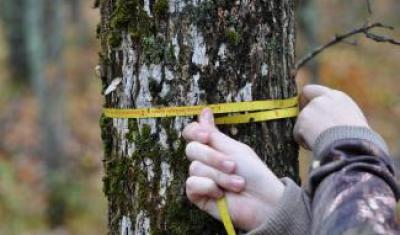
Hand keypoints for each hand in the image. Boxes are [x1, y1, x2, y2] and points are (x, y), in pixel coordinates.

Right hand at [183, 109, 283, 230]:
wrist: (263, 201)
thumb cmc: (254, 174)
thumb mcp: (235, 149)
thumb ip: (214, 133)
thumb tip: (204, 111)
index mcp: (213, 147)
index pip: (191, 133)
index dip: (194, 132)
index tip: (207, 136)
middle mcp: (204, 161)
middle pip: (192, 149)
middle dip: (214, 158)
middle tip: (233, 166)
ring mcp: (200, 178)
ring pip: (195, 168)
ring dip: (220, 177)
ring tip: (237, 185)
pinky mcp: (198, 195)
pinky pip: (192, 184)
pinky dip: (209, 187)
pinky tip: (221, 195)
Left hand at [294, 85, 368, 148]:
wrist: (350, 144)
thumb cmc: (358, 138)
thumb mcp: (352, 119)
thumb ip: (338, 114)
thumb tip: (332, 122)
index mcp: (337, 97)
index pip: (315, 91)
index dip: (310, 100)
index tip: (310, 109)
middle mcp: (321, 99)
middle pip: (303, 99)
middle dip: (302, 110)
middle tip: (307, 125)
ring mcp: (310, 109)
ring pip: (302, 121)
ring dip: (307, 132)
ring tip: (323, 142)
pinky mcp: (301, 122)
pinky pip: (298, 135)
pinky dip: (305, 142)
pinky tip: (318, 146)